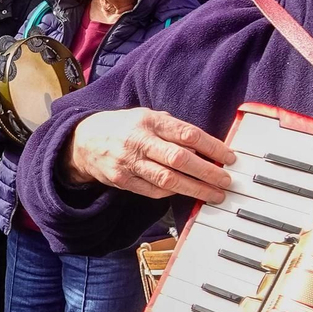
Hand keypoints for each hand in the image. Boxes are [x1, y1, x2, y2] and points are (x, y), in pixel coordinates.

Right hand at [64, 108, 234, 201]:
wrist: (82, 142)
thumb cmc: (123, 128)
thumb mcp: (146, 117)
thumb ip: (173, 129)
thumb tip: (204, 146)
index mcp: (148, 121)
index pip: (188, 134)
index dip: (213, 148)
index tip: (230, 158)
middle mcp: (138, 141)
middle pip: (180, 159)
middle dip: (208, 173)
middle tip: (227, 181)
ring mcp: (129, 163)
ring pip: (168, 179)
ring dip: (195, 189)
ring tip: (214, 194)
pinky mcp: (121, 180)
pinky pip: (153, 190)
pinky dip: (172, 192)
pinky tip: (185, 192)